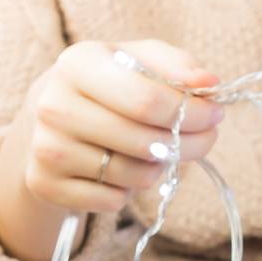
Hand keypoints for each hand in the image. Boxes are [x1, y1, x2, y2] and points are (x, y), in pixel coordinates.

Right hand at [0, 40, 224, 260]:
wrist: (48, 118)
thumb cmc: (107, 85)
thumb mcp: (136, 60)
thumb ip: (176, 65)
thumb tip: (209, 83)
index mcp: (77, 63)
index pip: (148, 100)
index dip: (192, 112)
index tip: (216, 115)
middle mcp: (54, 105)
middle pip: (146, 142)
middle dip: (189, 144)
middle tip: (205, 138)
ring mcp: (47, 148)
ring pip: (136, 175)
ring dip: (160, 168)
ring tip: (154, 151)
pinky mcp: (45, 184)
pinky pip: (114, 201)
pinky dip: (128, 191)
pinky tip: (120, 169)